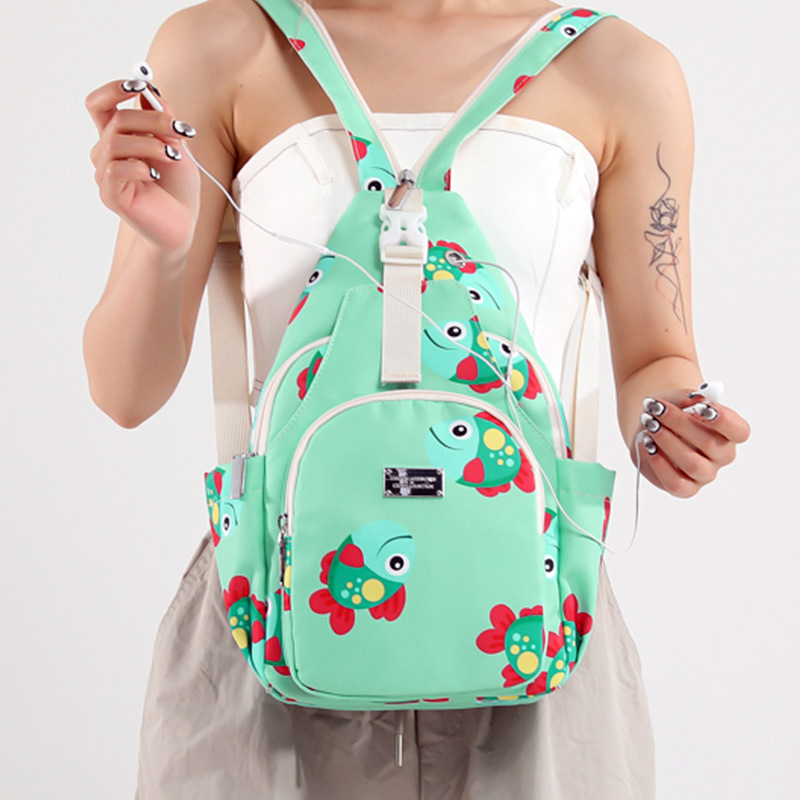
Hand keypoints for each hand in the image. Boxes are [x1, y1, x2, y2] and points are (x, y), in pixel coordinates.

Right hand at [86, 79, 200, 251]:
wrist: (182, 222)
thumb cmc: (178, 186)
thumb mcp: (176, 145)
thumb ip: (162, 118)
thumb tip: (149, 89)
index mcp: (118, 137)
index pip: (100, 104)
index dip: (115, 89)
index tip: (141, 84)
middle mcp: (106, 153)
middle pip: (116, 119)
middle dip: (152, 119)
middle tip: (180, 130)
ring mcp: (105, 174)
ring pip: (116, 142)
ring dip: (151, 144)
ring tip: (173, 156)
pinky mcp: (110, 195)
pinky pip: (115, 170)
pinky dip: (140, 167)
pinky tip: (156, 175)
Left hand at [633, 389, 749, 497]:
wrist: (651, 425)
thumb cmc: (671, 411)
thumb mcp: (676, 398)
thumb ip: (686, 397)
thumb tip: (694, 399)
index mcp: (729, 432)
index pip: (739, 431)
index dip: (724, 420)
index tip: (702, 406)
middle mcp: (721, 455)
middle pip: (711, 445)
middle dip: (680, 424)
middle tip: (657, 410)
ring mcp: (705, 474)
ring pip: (693, 465)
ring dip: (668, 443)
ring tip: (650, 426)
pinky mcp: (685, 487)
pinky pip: (676, 483)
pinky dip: (659, 464)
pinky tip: (647, 445)